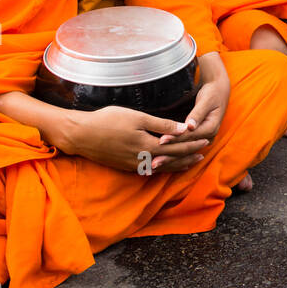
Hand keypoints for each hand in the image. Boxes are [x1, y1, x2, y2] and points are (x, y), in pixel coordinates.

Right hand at [59, 104, 206, 173]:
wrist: (80, 135)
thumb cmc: (108, 121)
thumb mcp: (137, 118)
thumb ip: (161, 125)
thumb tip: (183, 128)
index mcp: (148, 146)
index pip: (177, 146)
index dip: (192, 143)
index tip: (206, 139)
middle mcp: (143, 159)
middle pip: (172, 158)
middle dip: (189, 154)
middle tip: (205, 150)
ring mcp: (134, 165)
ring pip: (163, 167)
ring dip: (179, 164)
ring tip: (192, 161)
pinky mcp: (126, 166)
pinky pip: (151, 170)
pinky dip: (164, 167)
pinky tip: (168, 166)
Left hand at [152, 52, 228, 169]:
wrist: (219, 92)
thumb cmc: (211, 94)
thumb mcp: (206, 101)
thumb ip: (197, 114)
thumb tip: (190, 126)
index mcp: (211, 129)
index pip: (190, 137)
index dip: (175, 139)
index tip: (161, 141)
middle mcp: (207, 138)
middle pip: (186, 149)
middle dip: (169, 156)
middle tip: (152, 162)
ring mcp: (202, 140)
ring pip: (183, 153)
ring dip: (168, 160)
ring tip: (152, 166)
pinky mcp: (196, 140)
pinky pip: (183, 149)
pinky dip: (171, 155)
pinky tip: (159, 160)